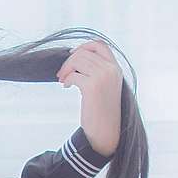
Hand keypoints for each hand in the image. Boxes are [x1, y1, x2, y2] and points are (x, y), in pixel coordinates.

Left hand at [56, 39, 121, 158]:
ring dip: (66, 69)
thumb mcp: (105, 86)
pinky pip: (73, 75)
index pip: (100, 45)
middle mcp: (111, 70)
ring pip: (77, 60)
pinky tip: (66, 87)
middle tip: (61, 74)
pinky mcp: (92, 87)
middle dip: (69, 61)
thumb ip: (98, 71)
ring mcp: (103, 77)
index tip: (72, 55)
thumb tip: (76, 57)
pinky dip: (66, 80)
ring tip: (63, 81)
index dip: (84, 46)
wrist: (105, 132)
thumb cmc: (102, 111)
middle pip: (84, 52)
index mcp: (116, 69)